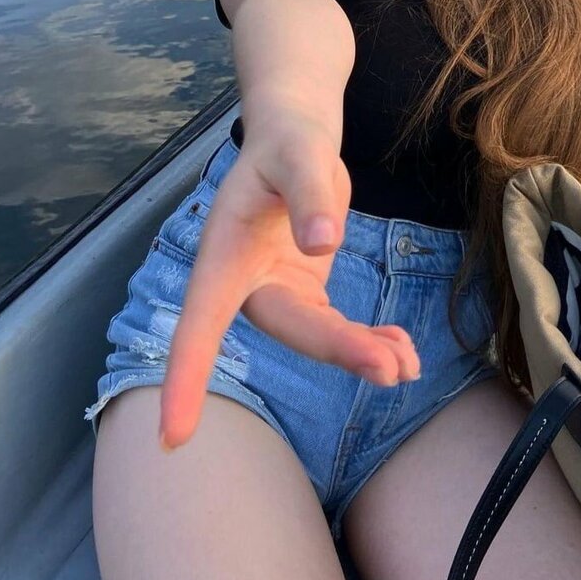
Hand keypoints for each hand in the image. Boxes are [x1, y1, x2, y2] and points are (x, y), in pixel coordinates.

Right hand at [158, 116, 419, 450]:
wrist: (295, 142)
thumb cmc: (287, 144)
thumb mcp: (300, 156)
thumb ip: (310, 196)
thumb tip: (323, 244)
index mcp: (225, 255)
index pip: (199, 324)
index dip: (186, 378)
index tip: (172, 437)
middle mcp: (246, 284)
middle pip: (288, 330)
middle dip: (339, 352)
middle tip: (393, 368)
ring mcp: (278, 292)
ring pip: (317, 336)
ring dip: (362, 354)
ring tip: (408, 364)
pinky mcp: (306, 293)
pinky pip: (336, 328)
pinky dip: (368, 341)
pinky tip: (402, 349)